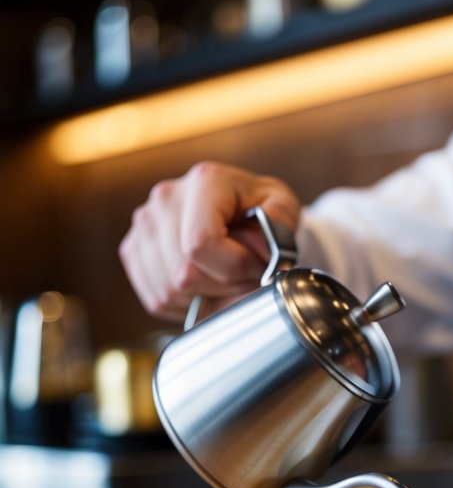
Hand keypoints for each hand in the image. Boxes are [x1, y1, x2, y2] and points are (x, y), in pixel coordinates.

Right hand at [119, 161, 301, 322]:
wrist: (234, 210)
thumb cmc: (259, 211)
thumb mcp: (283, 207)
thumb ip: (281, 220)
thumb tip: (266, 247)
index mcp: (204, 182)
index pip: (201, 244)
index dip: (234, 269)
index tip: (257, 269)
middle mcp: (165, 199)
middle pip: (185, 274)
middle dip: (224, 287)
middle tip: (245, 279)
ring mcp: (144, 225)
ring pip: (170, 291)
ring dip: (205, 298)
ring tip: (226, 281)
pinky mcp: (133, 251)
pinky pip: (157, 298)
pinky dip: (184, 305)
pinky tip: (205, 289)